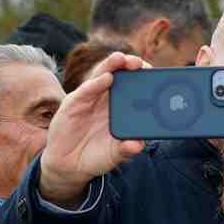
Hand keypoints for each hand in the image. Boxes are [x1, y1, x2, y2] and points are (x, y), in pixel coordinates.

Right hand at [39, 53, 150, 205]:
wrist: (68, 165)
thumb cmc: (95, 156)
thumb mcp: (114, 155)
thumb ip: (125, 150)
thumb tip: (138, 145)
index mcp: (121, 108)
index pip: (135, 86)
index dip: (143, 77)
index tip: (156, 73)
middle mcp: (107, 99)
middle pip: (120, 76)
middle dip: (130, 66)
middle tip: (140, 63)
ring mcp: (90, 99)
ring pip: (103, 76)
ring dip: (112, 66)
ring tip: (122, 59)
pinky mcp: (74, 103)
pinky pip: (86, 90)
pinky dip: (96, 83)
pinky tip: (106, 78)